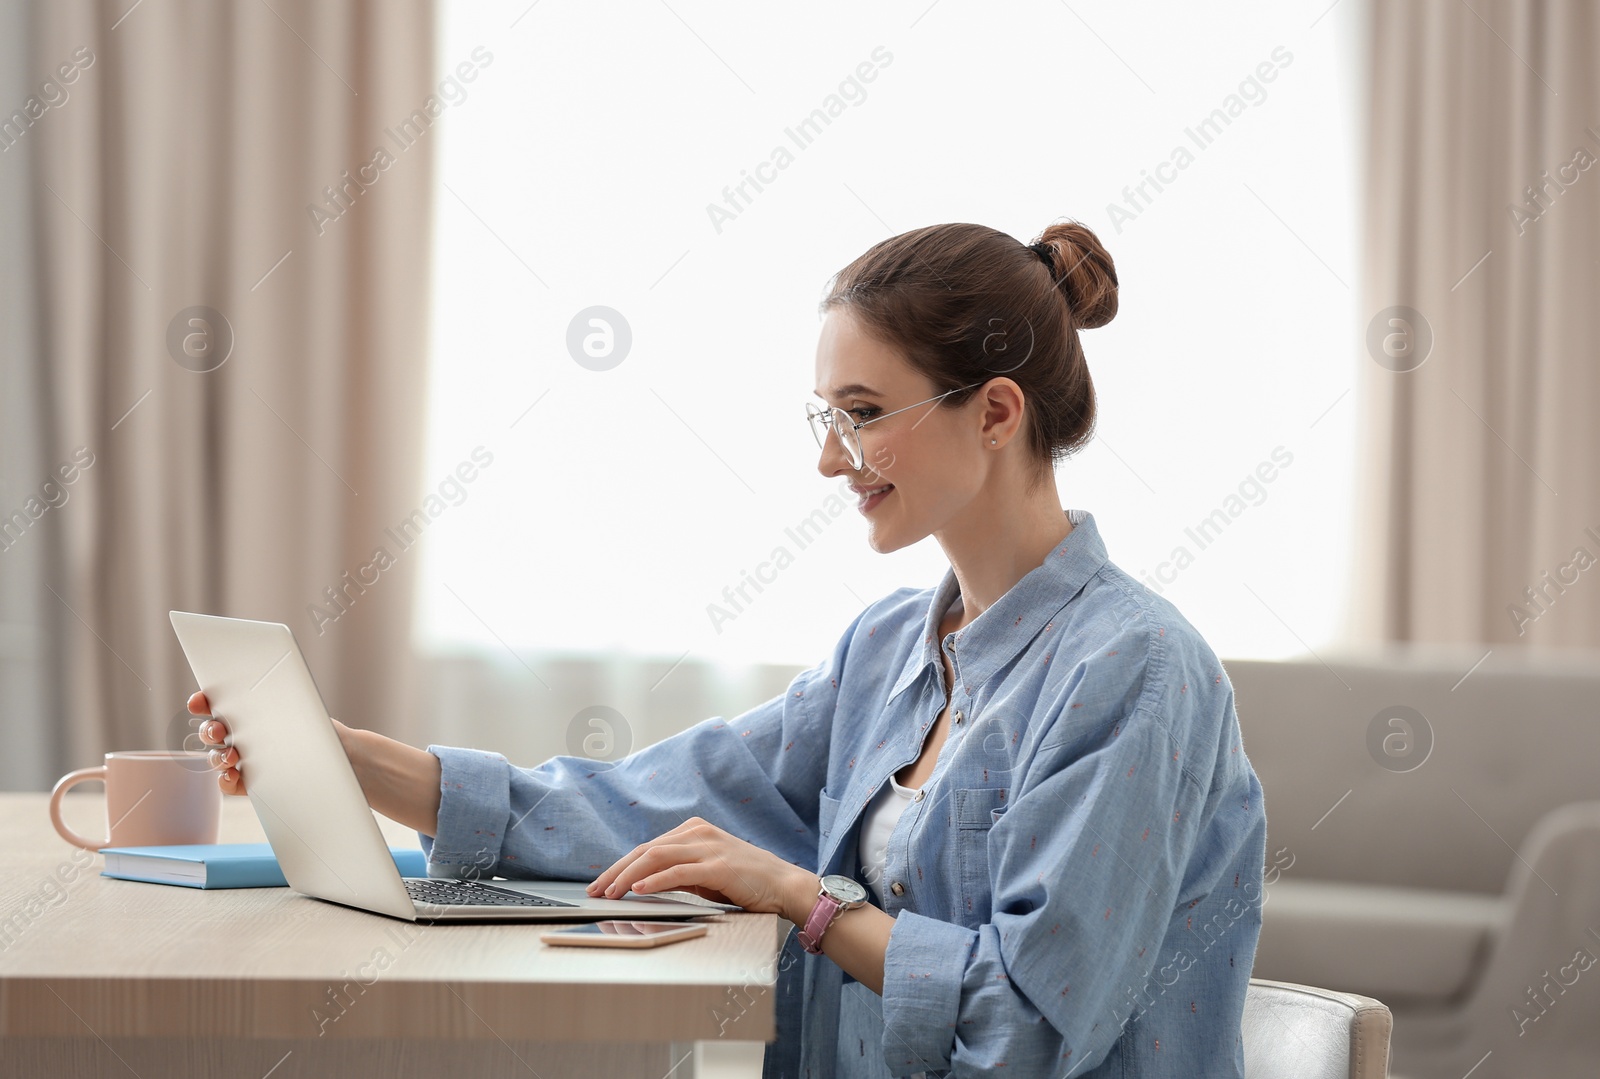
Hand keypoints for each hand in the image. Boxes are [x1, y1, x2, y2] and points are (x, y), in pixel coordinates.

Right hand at [189, 690, 356, 798]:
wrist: (345, 760)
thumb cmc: (323, 728)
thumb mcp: (306, 711)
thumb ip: (284, 701)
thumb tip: (266, 696)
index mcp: (250, 710)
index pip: (218, 703)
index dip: (203, 701)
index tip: (198, 702)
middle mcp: (243, 733)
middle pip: (213, 731)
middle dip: (210, 730)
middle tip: (219, 730)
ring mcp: (244, 759)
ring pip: (218, 757)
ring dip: (218, 756)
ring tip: (232, 756)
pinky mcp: (251, 782)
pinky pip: (228, 783)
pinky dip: (226, 780)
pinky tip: (233, 776)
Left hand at [585, 816, 819, 922]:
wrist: (784, 886)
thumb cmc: (745, 883)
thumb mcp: (705, 875)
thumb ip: (677, 874)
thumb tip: (642, 884)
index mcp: (693, 831)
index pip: (647, 847)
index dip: (620, 866)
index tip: (600, 883)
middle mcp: (698, 833)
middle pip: (646, 849)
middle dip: (616, 870)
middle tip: (595, 890)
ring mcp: (709, 846)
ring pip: (656, 856)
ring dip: (629, 876)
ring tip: (611, 892)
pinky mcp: (719, 865)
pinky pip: (679, 871)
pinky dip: (656, 880)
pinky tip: (640, 890)